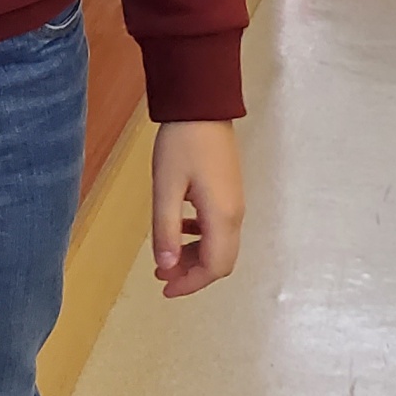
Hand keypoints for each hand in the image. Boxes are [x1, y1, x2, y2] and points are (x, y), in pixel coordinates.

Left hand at [150, 119, 243, 299]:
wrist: (202, 107)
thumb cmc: (181, 145)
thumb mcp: (165, 188)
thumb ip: (166, 230)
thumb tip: (166, 267)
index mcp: (222, 216)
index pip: (214, 267)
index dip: (190, 284)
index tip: (164, 288)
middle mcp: (235, 214)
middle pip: (220, 261)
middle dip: (192, 273)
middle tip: (161, 274)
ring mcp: (234, 203)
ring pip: (219, 245)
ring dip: (194, 256)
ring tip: (165, 256)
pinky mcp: (228, 193)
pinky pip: (218, 228)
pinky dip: (199, 238)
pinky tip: (179, 227)